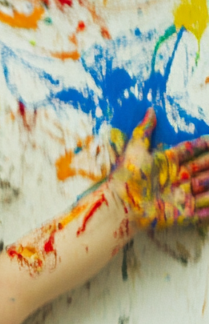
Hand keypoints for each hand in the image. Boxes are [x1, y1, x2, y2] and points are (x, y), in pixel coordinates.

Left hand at [108, 108, 208, 229]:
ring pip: (205, 187)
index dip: (201, 144)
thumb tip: (150, 109)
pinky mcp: (183, 214)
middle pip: (201, 166)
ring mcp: (180, 197)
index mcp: (166, 164)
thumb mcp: (135, 150)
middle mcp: (175, 179)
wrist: (122, 206)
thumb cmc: (127, 177)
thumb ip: (145, 130)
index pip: (188, 150)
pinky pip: (202, 212)